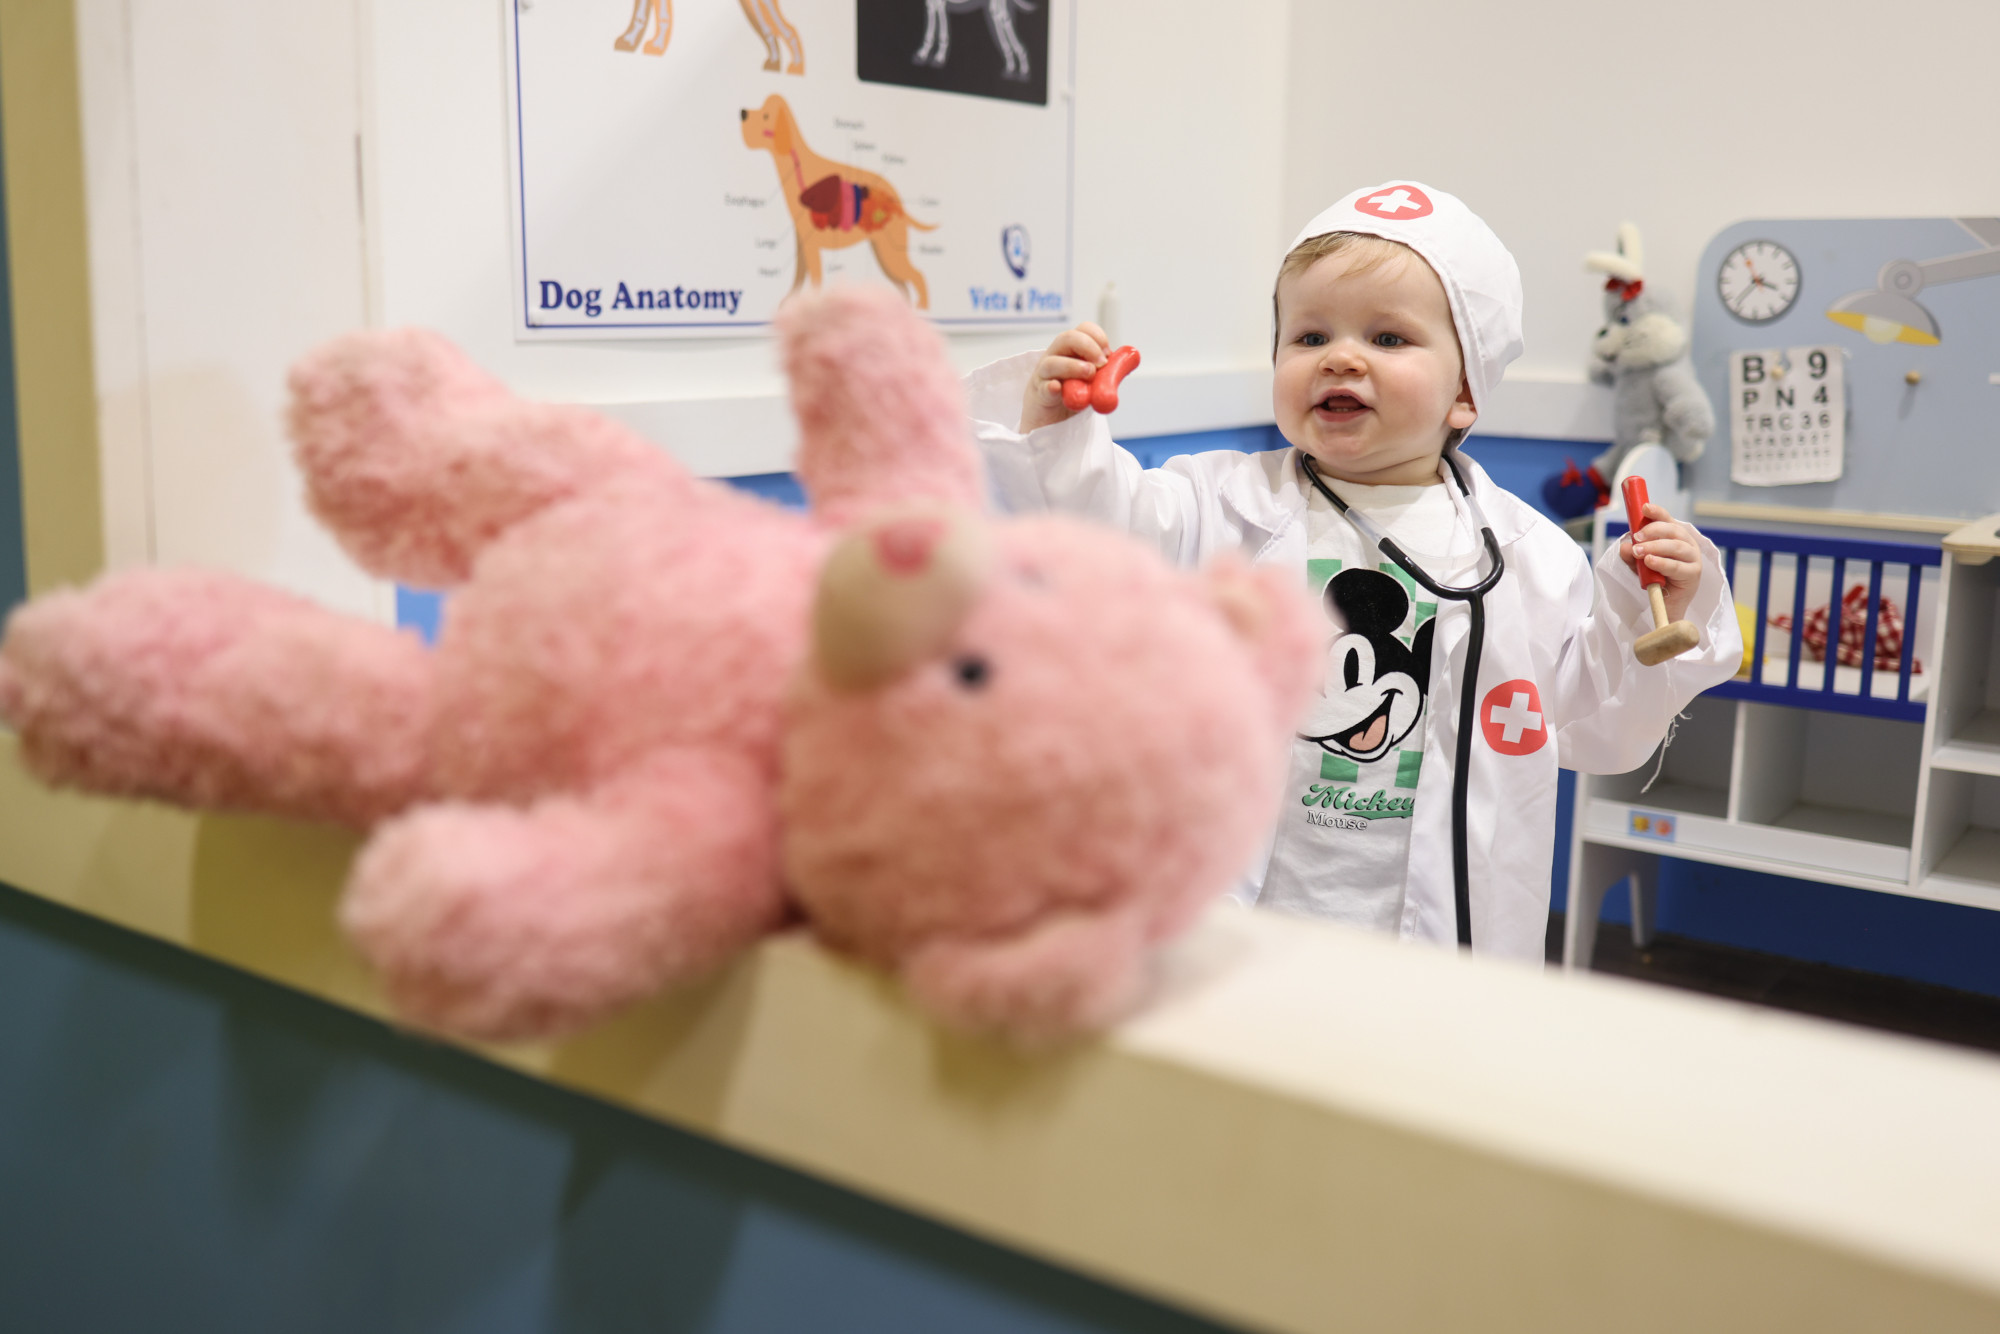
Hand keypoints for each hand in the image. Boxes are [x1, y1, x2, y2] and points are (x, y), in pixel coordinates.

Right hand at [1019, 322, 1108, 433]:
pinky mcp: (1039, 393)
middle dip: (1087, 347)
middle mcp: (1055, 355)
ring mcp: (1044, 374)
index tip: (1108, 353)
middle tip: (1101, 364)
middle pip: (1067, 338)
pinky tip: (1058, 388)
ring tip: (1089, 374)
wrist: (1051, 417)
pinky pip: (1043, 387)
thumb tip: (1130, 362)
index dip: (1097, 336)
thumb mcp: (1094, 380)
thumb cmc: (1073, 393)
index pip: (1082, 330)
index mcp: (1071, 349)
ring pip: (1052, 363)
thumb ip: (1109, 372)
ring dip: (1073, 366)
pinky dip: (1051, 387)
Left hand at [1618, 503, 1702, 621]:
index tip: (1645, 508)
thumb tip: (1625, 546)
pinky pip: (1677, 566)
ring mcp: (1692, 558)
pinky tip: (1650, 561)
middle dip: (1653, 531)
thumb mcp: (1638, 562)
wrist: (1667, 602)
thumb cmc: (1655, 576)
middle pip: (1673, 531)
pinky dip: (1662, 563)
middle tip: (1636, 537)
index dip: (1657, 512)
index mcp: (1674, 535)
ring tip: (1639, 552)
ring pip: (1676, 547)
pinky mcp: (1692, 574)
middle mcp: (1686, 543)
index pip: (1668, 519)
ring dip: (1655, 547)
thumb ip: (1630, 554)